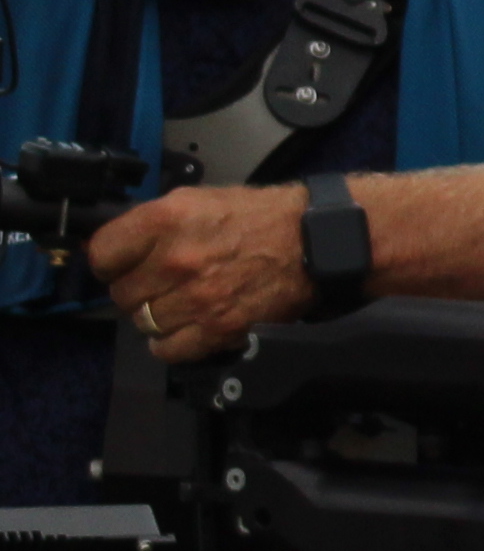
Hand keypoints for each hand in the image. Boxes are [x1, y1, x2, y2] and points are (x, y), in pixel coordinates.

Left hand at [83, 184, 317, 362]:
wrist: (314, 241)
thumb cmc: (257, 217)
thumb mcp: (196, 200)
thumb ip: (152, 225)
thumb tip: (113, 248)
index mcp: (166, 219)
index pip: (101, 255)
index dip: (111, 263)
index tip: (123, 266)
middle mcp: (175, 260)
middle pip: (122, 294)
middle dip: (139, 290)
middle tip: (163, 284)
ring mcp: (195, 297)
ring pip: (143, 323)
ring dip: (158, 317)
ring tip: (182, 304)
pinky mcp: (217, 328)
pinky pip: (168, 350)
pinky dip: (172, 343)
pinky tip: (188, 327)